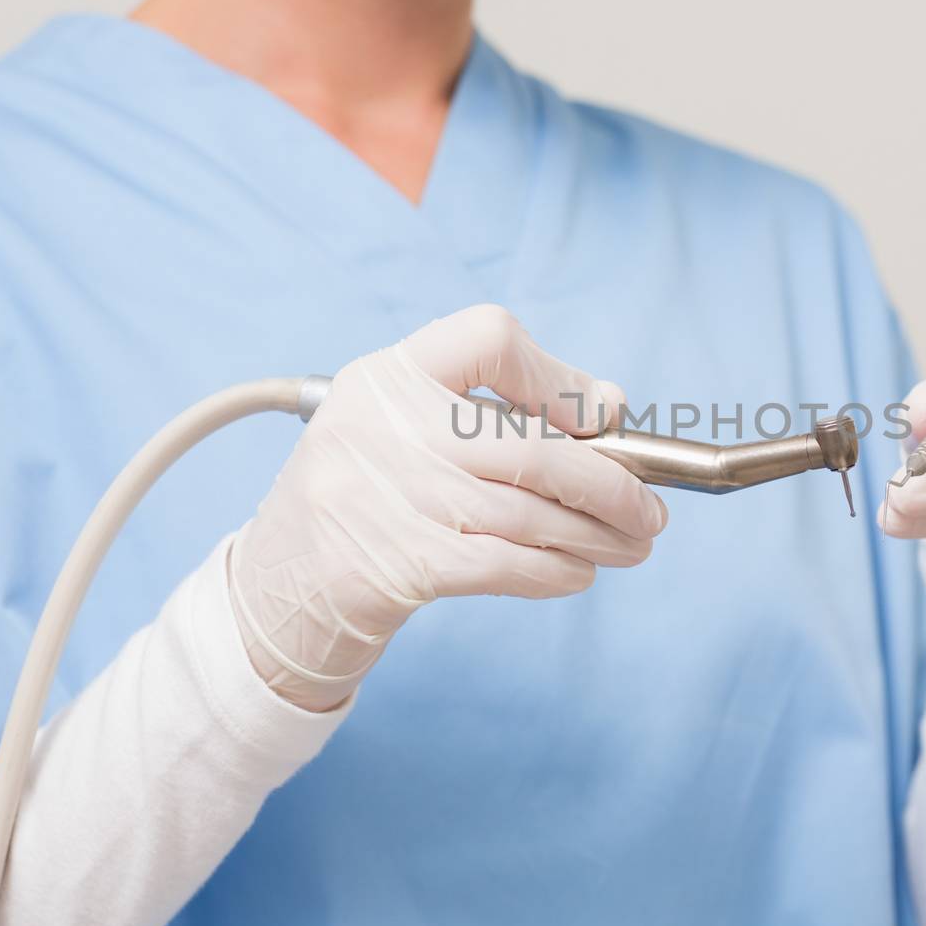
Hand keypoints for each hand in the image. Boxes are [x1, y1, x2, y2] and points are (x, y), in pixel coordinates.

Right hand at [229, 304, 667, 710]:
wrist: (276, 588)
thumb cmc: (367, 496)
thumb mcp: (404, 427)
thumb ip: (494, 408)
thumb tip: (609, 404)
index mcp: (387, 376)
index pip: (489, 338)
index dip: (560, 377)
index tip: (603, 416)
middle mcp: (384, 428)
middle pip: (531, 447)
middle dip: (610, 484)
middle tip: (650, 509)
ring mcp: (387, 499)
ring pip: (529, 515)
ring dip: (597, 536)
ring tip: (631, 544)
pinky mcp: (397, 566)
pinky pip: (505, 565)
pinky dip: (556, 571)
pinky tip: (578, 572)